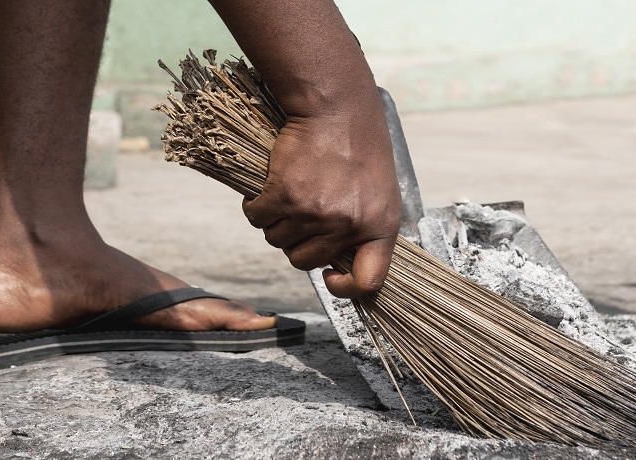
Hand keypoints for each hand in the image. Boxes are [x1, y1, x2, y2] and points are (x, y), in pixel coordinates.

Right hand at [242, 98, 400, 297]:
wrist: (335, 107)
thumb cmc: (358, 145)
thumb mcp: (380, 192)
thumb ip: (366, 227)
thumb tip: (342, 262)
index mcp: (380, 226)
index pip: (368, 281)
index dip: (345, 288)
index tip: (329, 276)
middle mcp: (349, 225)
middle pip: (304, 261)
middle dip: (296, 243)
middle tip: (300, 215)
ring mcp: (316, 212)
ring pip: (277, 240)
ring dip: (275, 222)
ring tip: (286, 194)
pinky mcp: (286, 196)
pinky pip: (258, 219)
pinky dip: (255, 207)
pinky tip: (267, 188)